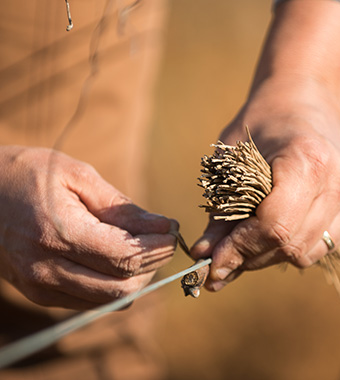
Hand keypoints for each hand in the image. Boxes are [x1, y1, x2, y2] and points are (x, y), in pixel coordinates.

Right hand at [0, 146, 177, 308]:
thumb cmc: (31, 173)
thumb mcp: (80, 176)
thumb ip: (122, 207)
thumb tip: (163, 226)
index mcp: (58, 233)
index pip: (124, 257)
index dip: (157, 248)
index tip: (173, 230)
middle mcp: (47, 269)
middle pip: (120, 287)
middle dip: (152, 265)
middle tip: (162, 239)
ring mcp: (39, 286)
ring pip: (107, 301)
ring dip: (136, 278)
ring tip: (144, 247)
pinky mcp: (38, 293)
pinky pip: (89, 301)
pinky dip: (114, 285)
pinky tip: (120, 259)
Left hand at [191, 78, 339, 290]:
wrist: (307, 102)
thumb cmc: (263, 122)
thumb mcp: (233, 157)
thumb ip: (221, 208)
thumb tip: (203, 258)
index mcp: (308, 160)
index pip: (275, 226)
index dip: (240, 250)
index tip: (211, 262)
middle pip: (291, 245)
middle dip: (249, 258)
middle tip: (219, 258)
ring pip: (306, 254)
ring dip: (269, 256)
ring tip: (243, 244)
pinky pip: (320, 247)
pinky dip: (291, 247)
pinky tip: (270, 233)